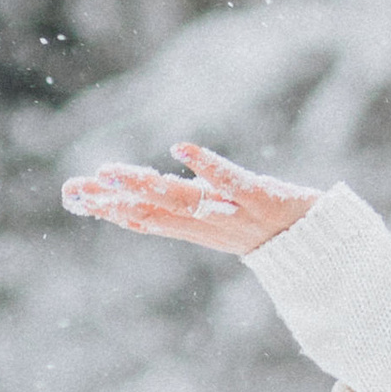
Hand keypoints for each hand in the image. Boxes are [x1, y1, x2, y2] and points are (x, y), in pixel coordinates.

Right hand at [60, 141, 318, 257]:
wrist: (317, 244)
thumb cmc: (261, 225)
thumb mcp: (215, 219)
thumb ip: (178, 206)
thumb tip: (138, 190)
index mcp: (195, 230)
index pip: (144, 220)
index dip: (107, 209)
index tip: (72, 195)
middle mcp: (209, 226)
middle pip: (154, 213)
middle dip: (114, 200)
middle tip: (77, 186)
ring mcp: (234, 213)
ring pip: (184, 201)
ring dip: (147, 186)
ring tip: (114, 171)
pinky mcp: (261, 199)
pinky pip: (231, 181)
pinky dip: (206, 166)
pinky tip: (180, 147)